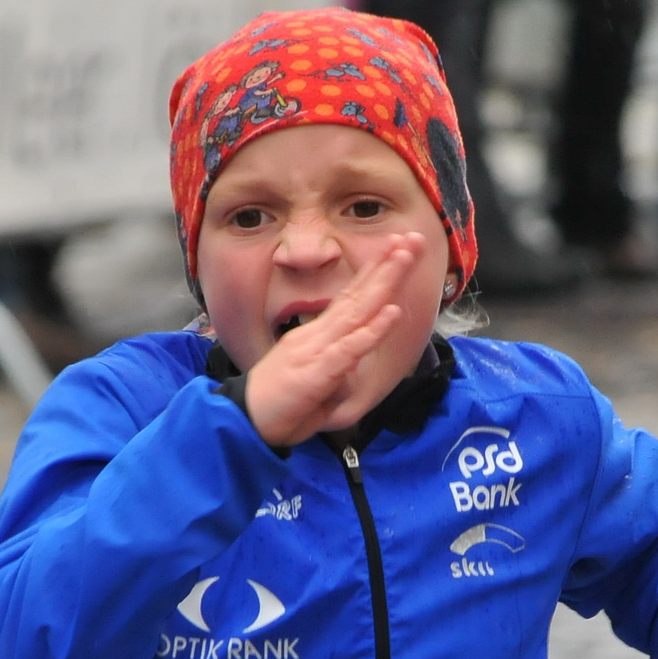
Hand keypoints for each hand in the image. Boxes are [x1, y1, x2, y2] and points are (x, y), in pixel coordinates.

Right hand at [244, 234, 426, 447]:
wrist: (246, 421)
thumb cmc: (279, 405)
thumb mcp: (315, 384)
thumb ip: (336, 371)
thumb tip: (354, 364)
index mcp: (316, 336)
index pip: (349, 298)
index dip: (374, 273)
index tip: (396, 249)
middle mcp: (318, 335)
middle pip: (357, 294)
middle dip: (386, 264)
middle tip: (411, 237)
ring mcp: (317, 350)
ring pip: (356, 311)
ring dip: (384, 283)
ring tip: (406, 257)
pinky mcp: (318, 372)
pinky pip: (350, 348)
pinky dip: (373, 330)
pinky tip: (392, 312)